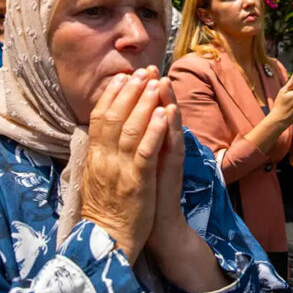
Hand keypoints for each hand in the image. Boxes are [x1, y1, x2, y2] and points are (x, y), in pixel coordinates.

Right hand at [81, 67, 167, 264]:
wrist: (108, 242)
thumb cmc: (106, 210)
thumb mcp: (95, 177)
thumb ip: (98, 154)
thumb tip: (99, 132)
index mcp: (94, 157)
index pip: (99, 117)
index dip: (112, 95)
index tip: (123, 77)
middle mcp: (103, 159)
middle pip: (114, 116)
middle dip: (130, 91)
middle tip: (143, 71)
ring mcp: (119, 170)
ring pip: (130, 129)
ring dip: (144, 103)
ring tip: (156, 83)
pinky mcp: (137, 182)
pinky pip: (145, 151)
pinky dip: (154, 130)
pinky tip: (163, 113)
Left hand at [147, 76, 188, 251]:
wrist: (157, 225)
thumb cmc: (142, 194)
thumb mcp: (133, 163)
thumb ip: (131, 142)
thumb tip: (119, 124)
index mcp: (149, 143)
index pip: (145, 112)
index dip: (139, 92)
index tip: (132, 72)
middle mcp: (162, 146)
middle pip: (159, 111)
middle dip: (153, 89)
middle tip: (151, 67)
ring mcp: (169, 157)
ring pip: (169, 124)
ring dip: (166, 101)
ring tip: (163, 81)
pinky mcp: (173, 170)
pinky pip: (173, 145)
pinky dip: (170, 127)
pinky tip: (169, 111)